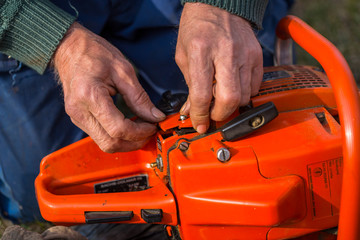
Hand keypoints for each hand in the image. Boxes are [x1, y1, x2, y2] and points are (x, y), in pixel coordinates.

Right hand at [53, 23, 165, 152]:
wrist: (68, 47)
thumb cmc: (94, 53)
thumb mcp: (123, 70)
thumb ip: (140, 97)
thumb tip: (155, 116)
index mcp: (90, 96)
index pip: (118, 129)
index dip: (140, 132)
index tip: (153, 126)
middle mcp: (79, 111)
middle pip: (110, 143)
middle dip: (134, 142)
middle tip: (149, 131)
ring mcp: (76, 116)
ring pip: (104, 143)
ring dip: (126, 141)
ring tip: (141, 128)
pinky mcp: (77, 118)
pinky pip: (99, 135)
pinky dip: (116, 135)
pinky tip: (128, 124)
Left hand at [176, 3, 262, 133]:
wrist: (219, 4)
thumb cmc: (197, 27)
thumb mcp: (183, 55)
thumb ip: (189, 85)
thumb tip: (192, 110)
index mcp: (201, 51)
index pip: (202, 94)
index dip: (200, 115)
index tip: (200, 125)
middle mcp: (225, 53)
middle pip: (229, 99)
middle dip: (220, 115)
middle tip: (212, 114)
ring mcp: (244, 54)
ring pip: (244, 96)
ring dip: (231, 104)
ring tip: (221, 97)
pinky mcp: (257, 56)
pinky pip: (255, 86)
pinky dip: (244, 93)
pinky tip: (234, 86)